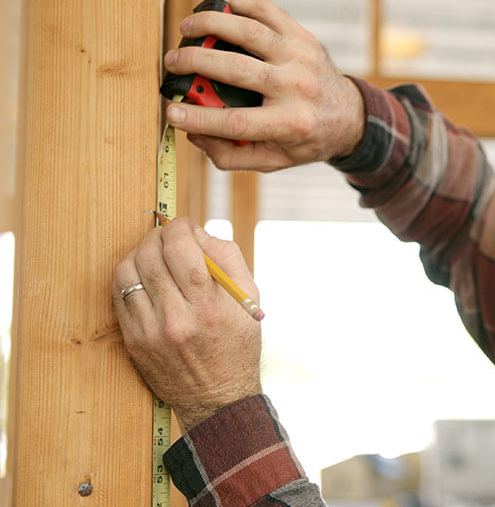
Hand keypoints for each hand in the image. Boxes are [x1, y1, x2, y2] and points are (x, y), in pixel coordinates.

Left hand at [112, 217, 261, 431]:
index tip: (185, 224)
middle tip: (169, 236)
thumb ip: (227, 259)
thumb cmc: (238, 345)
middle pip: (151, 255)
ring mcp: (150, 331)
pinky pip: (119, 295)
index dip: (179, 227)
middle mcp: (177, 318)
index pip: (181, 249)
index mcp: (210, 306)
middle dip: (158, 235)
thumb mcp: (247, 300)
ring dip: (140, 253)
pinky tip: (144, 277)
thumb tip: (198, 232)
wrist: (218, 399)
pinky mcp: (134, 341)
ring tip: (155, 256)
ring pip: (128, 271)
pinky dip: (129, 276)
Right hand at [164, 0, 365, 171]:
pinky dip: (243, 5)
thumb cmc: (306, 138)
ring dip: (211, 24)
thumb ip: (232, 156)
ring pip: (250, 32)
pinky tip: (223, 10)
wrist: (349, 116)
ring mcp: (301, 58)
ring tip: (187, 28)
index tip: (170, 112)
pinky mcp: (303, 38)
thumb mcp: (274, 159)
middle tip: (171, 63)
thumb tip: (194, 135)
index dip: (197, 119)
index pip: (235, 122)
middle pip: (236, 69)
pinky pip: (269, 12)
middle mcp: (297, 89)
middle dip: (194, 63)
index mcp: (290, 124)